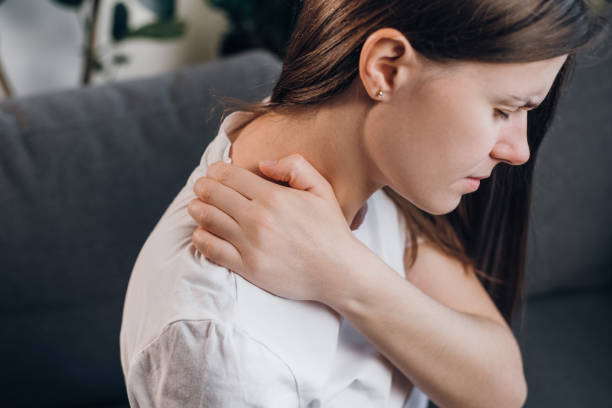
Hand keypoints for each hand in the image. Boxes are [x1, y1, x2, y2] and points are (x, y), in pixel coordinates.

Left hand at [187, 154, 366, 304]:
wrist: (338, 272)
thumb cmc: (330, 229)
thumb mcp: (321, 188)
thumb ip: (295, 166)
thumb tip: (263, 164)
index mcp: (273, 196)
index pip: (228, 175)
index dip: (215, 171)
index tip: (215, 173)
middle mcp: (258, 218)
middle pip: (212, 193)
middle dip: (202, 187)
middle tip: (202, 188)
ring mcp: (250, 244)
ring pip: (207, 218)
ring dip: (197, 209)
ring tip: (198, 207)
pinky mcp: (247, 267)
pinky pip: (210, 248)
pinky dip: (200, 237)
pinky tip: (202, 233)